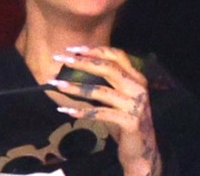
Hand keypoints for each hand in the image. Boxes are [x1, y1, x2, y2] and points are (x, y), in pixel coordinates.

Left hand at [51, 46, 160, 175]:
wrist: (142, 150)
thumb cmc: (125, 121)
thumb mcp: (119, 98)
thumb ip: (107, 83)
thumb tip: (77, 70)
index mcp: (137, 78)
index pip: (117, 56)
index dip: (95, 50)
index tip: (73, 49)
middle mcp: (139, 87)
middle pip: (109, 68)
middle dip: (83, 62)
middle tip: (61, 59)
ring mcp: (136, 105)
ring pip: (102, 91)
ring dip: (77, 87)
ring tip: (57, 84)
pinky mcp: (130, 122)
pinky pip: (101, 113)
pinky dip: (82, 111)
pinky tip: (67, 110)